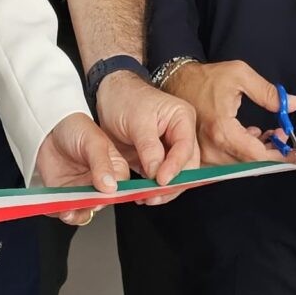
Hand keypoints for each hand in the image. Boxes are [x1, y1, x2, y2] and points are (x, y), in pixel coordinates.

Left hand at [33, 113, 131, 226]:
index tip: (103, 196)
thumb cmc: (75, 127)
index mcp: (115, 168)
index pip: (121, 188)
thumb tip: (110, 187)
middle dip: (92, 206)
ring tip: (68, 211)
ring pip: (84, 211)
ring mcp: (81, 190)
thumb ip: (101, 163)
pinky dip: (60, 212)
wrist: (48, 127)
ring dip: (76, 214)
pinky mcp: (64, 195)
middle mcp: (100, 182)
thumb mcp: (93, 141)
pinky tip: (57, 207)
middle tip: (83, 202)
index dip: (113, 195)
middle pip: (101, 202)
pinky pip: (64, 209)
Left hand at [94, 70, 200, 200]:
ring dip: (163, 190)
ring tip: (147, 198)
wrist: (109, 95)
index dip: (176, 167)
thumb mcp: (137, 121)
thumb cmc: (125, 99)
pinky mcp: (156, 159)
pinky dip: (153, 189)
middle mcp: (180, 134)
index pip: (186, 148)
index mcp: (182, 119)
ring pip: (175, 176)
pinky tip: (142, 195)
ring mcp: (168, 148)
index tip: (161, 181)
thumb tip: (157, 172)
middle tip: (155, 196)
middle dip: (172, 184)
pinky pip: (159, 178)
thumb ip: (149, 147)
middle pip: (186, 166)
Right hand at [165, 60, 295, 165]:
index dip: (279, 154)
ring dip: (259, 151)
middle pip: (251, 163)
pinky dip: (245, 151)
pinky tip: (251, 134)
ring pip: (241, 164)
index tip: (294, 152)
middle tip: (282, 134)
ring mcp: (206, 153)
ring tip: (269, 133)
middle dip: (272, 151)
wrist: (178, 81)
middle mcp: (212, 147)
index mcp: (221, 130)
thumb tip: (291, 104)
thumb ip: (268, 93)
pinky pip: (230, 161)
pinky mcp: (203, 154)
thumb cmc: (206, 78)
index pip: (257, 155)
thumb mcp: (240, 75)